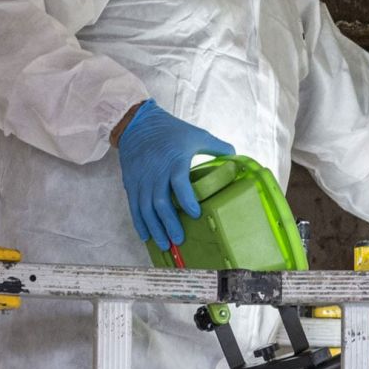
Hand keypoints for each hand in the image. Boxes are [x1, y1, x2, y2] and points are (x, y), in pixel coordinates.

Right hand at [116, 100, 234, 250]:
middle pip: (160, 202)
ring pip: (145, 209)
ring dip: (154, 228)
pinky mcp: (131, 183)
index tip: (196, 214)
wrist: (138, 124)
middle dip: (169, 223)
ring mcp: (141, 180)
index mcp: (174, 161)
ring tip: (164, 245)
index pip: (179, 183)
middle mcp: (155, 172)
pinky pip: (134, 207)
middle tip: (179, 239)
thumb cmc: (170, 131)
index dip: (187, 200)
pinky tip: (146, 236)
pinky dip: (139, 223)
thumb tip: (236, 156)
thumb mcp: (196, 135)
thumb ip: (217, 146)